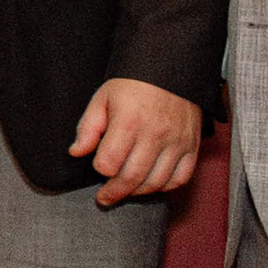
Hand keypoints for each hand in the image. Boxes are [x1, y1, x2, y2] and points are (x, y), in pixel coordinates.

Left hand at [66, 75, 201, 207]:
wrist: (171, 69)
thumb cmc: (133, 84)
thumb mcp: (102, 99)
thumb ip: (87, 127)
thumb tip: (76, 152)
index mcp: (129, 122)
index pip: (109, 163)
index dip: (99, 169)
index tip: (98, 167)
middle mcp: (155, 135)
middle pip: (132, 177)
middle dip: (114, 192)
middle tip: (104, 198)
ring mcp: (176, 142)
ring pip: (156, 182)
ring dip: (138, 192)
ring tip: (126, 191)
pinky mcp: (192, 145)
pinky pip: (181, 177)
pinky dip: (165, 186)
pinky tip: (152, 184)